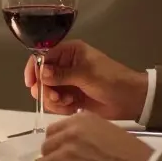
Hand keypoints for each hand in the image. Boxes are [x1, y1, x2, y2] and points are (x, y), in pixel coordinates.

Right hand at [25, 40, 147, 120]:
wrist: (130, 100)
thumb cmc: (111, 80)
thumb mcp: (86, 74)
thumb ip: (62, 74)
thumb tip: (42, 73)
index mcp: (70, 53)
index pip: (44, 56)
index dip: (35, 69)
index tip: (31, 83)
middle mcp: (66, 66)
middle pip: (42, 77)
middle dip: (46, 89)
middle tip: (56, 97)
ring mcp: (68, 83)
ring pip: (47, 92)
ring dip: (54, 100)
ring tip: (68, 103)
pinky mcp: (71, 98)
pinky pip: (56, 103)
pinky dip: (61, 107)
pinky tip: (73, 108)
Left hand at [38, 111, 154, 160]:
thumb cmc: (132, 155)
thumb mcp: (106, 130)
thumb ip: (85, 133)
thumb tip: (69, 144)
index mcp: (79, 120)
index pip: (52, 132)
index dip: (57, 146)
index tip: (65, 155)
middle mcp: (69, 134)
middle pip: (47, 149)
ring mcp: (66, 155)